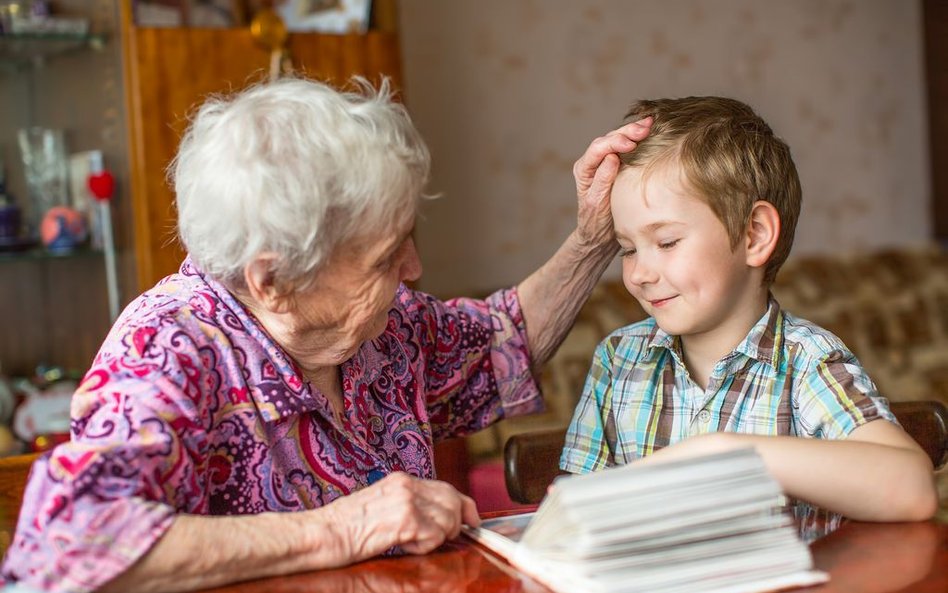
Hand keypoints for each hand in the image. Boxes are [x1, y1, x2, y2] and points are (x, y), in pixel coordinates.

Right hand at [325, 472, 480, 561]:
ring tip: (409, 543)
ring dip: (436, 538)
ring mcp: (407, 500)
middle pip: (453, 500)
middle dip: (454, 524)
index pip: (446, 488)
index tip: (471, 520)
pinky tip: (402, 546)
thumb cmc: (343, 527)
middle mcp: (406, 485)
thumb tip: (436, 517)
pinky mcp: (406, 520)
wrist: (321, 534)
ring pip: (448, 519)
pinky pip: (434, 536)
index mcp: (400, 480)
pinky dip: (423, 547)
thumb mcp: (380, 506)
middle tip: (437, 540)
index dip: (464, 505)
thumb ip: (408, 506)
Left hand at [573, 117, 652, 246]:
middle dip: (627, 131)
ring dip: (633, 131)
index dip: (614, 143)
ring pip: (617, 140)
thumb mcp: (597, 203)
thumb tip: (612, 157)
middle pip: (608, 139)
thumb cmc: (596, 222)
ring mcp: (605, 162)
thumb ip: (602, 180)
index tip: (631, 144)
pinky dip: (637, 139)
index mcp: (584, 169)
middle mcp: (592, 162)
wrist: (601, 235)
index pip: (598, 149)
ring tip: (650, 124)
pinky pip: (626, 148)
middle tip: (646, 127)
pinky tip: (649, 131)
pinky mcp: (617, 165)